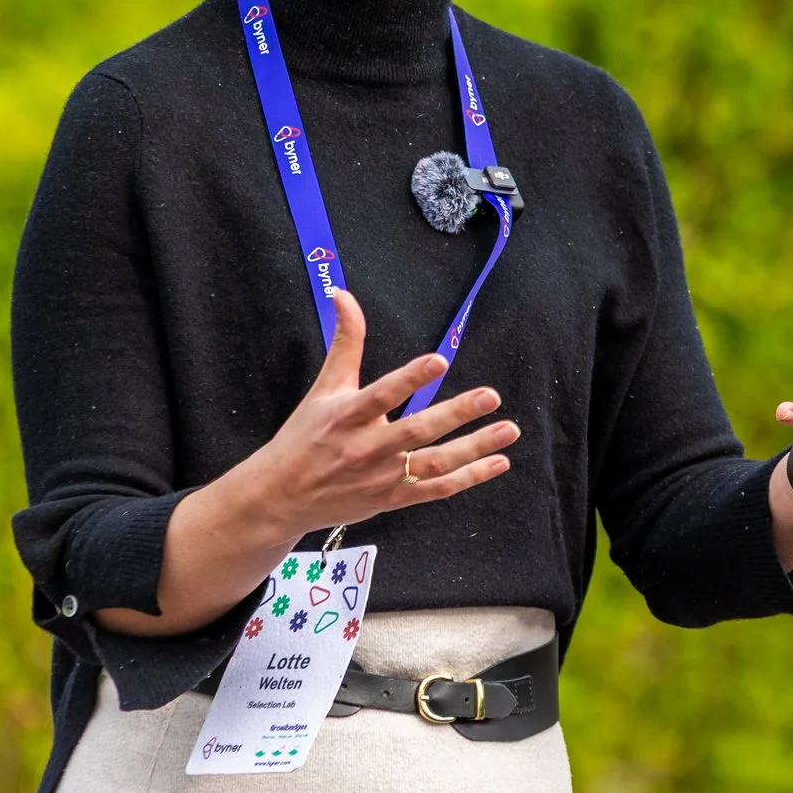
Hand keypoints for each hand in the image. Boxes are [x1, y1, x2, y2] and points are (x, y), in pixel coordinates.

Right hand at [248, 289, 518, 531]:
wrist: (283, 497)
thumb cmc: (306, 436)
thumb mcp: (324, 387)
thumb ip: (346, 342)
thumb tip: (343, 294)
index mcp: (347, 416)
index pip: (382, 394)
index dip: (410, 378)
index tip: (439, 360)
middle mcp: (366, 448)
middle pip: (416, 431)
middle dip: (456, 414)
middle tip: (491, 395)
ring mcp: (382, 477)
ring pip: (434, 463)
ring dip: (475, 449)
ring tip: (509, 430)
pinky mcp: (392, 499)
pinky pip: (436, 490)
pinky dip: (468, 478)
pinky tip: (498, 463)